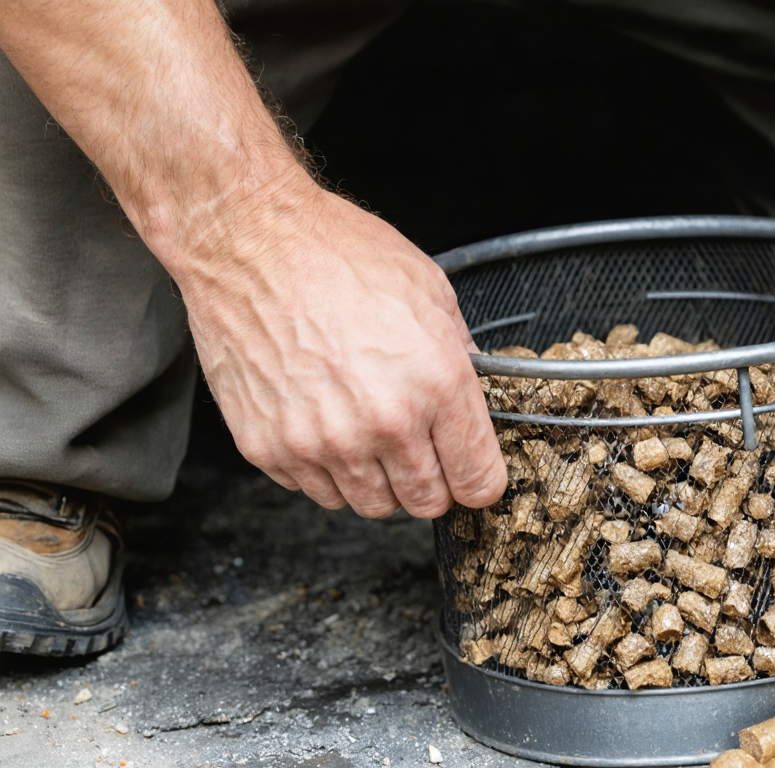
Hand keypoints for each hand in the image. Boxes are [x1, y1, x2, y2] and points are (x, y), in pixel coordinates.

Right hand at [175, 180, 506, 517]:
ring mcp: (322, 442)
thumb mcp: (430, 291)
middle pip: (426, 503)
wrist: (249, 242)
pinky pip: (315, 490)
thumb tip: (473, 394)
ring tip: (367, 430)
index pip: (478, 481)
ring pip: (371, 505)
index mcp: (435, 384)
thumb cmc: (336, 254)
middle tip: (420, 449)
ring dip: (378, 479)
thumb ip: (460, 354)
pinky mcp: (270, 448)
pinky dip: (326, 469)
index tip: (473, 473)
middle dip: (433, 482)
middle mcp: (382, 423)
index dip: (480, 481)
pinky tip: (325, 423)